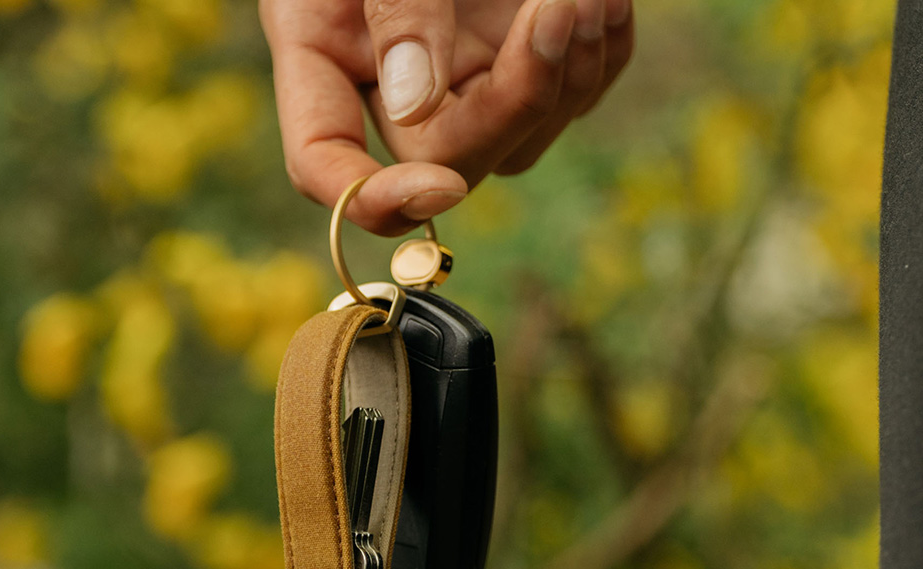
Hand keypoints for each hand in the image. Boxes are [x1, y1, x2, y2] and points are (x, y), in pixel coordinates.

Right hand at [259, 0, 634, 234]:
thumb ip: (397, 5)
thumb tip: (421, 104)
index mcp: (323, 43)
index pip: (324, 160)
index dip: (372, 196)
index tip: (437, 187)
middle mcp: (392, 73)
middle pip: (444, 157)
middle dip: (513, 102)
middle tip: (559, 5)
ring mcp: (464, 68)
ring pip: (519, 143)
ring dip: (567, 74)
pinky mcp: (525, 50)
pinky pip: (570, 99)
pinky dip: (599, 55)